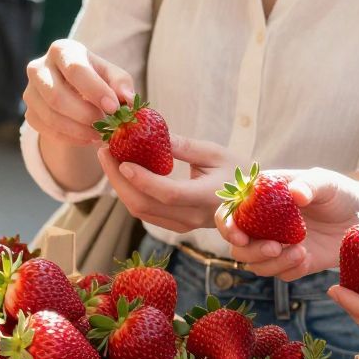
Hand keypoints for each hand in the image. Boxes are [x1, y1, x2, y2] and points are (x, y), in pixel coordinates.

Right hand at [23, 39, 136, 148]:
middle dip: (85, 115)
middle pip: (57, 96)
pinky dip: (70, 138)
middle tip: (106, 125)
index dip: (95, 90)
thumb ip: (121, 83)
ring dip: (78, 130)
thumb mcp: (112, 75)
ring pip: (50, 116)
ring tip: (99, 134)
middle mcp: (39, 67)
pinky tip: (87, 138)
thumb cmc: (96, 78)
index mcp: (62, 50)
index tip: (114, 108)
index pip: (75, 69)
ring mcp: (30, 91)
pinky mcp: (29, 112)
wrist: (74, 90)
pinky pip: (47, 130)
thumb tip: (127, 99)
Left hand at [102, 135, 237, 233]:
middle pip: (145, 206)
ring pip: (141, 212)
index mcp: (206, 198)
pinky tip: (123, 172)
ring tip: (110, 158)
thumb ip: (184, 146)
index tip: (123, 160)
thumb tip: (153, 132)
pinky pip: (146, 213)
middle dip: (119, 180)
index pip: (168, 193)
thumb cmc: (238, 172)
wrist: (252, 201)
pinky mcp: (176, 226)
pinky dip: (130, 193)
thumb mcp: (215, 153)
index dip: (143, 179)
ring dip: (120, 186)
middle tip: (105, 152)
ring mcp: (183, 226)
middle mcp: (192, 217)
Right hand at [213, 167, 358, 281]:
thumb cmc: (340, 193)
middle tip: (276, 248)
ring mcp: (277, 245)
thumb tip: (295, 193)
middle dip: (252, 251)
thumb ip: (310, 184)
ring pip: (256, 265)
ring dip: (273, 264)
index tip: (240, 236)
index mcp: (261, 199)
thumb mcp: (327, 182)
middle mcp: (263, 224)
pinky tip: (307, 259)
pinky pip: (280, 275)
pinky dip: (290, 271)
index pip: (229, 212)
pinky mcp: (292, 262)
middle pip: (238, 246)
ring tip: (301, 253)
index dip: (227, 226)